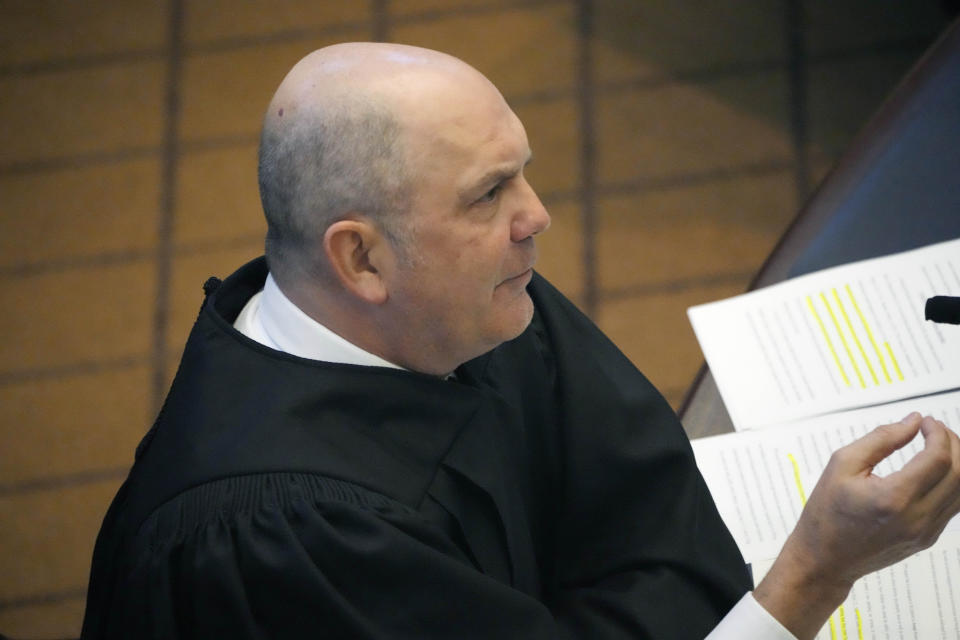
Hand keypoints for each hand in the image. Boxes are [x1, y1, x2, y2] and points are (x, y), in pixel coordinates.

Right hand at [754, 412, 959, 638]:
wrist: (824, 559)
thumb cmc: (827, 512)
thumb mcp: (842, 465)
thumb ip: (881, 439)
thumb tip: (912, 422)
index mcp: (893, 498)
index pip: (938, 458)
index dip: (937, 433)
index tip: (924, 421)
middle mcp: (916, 518)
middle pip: (959, 473)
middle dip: (952, 443)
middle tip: (934, 429)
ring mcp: (926, 531)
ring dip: (957, 462)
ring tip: (937, 446)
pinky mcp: (928, 538)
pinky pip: (952, 505)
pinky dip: (950, 481)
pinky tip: (933, 469)